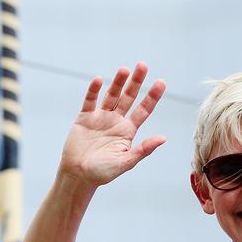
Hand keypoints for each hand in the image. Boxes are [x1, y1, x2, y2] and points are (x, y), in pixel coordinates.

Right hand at [59, 62, 166, 186]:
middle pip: (128, 97)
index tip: (161, 82)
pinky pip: (89, 101)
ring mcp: (100, 118)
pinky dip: (93, 91)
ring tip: (125, 69)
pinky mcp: (84, 118)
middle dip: (136, 82)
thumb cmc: (103, 173)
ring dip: (117, 83)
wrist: (78, 176)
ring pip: (111, 96)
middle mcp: (116, 121)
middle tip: (143, 65)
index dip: (152, 96)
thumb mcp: (126, 162)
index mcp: (128, 131)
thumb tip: (163, 138)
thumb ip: (143, 149)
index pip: (143, 110)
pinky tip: (98, 80)